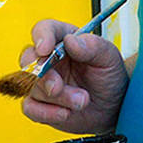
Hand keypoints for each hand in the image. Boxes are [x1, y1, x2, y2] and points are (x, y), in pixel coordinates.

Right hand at [16, 18, 129, 134]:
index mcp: (63, 39)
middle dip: (43, 75)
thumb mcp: (109, 58)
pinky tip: (65, 113)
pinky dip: (46, 112)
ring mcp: (42, 82)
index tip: (45, 49)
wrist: (113, 107)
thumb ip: (92, 46)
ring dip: (57, 97)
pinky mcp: (40, 104)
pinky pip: (30, 108)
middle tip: (58, 87)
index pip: (44, 29)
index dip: (41, 37)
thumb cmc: (109, 77)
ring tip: (82, 101)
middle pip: (29, 59)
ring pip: (32, 86)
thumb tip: (70, 41)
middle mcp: (48, 59)